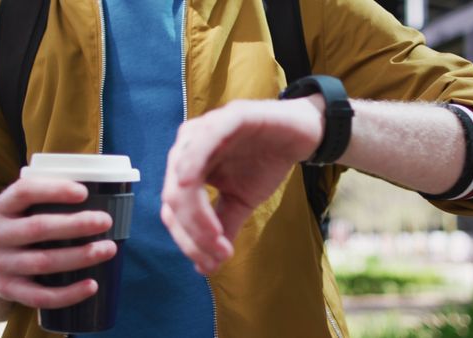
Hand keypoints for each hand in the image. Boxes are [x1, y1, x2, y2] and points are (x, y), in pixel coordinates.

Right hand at [0, 178, 115, 308]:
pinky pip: (40, 296)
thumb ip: (48, 197)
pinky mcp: (9, 290)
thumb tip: (101, 190)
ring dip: (80, 256)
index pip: (24, 192)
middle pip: (38, 228)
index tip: (84, 192)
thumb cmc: (18, 228)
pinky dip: (68, 294)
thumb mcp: (20, 208)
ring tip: (109, 249)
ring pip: (44, 262)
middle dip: (76, 225)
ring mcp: (2, 264)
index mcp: (2, 207)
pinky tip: (92, 285)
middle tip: (106, 221)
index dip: (54, 190)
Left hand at [161, 96, 324, 274]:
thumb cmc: (265, 163)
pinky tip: (192, 186)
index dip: (188, 240)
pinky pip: (204, 140)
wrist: (299, 136)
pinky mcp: (228, 117)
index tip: (212, 263)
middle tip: (219, 252)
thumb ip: (222, 227)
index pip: (173, 211)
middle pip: (174, 198)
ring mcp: (205, 130)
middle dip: (193, 232)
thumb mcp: (241, 202)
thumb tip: (205, 267)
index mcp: (187, 168)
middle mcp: (188, 148)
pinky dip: (193, 163)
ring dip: (195, 212)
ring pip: (183, 176)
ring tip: (217, 236)